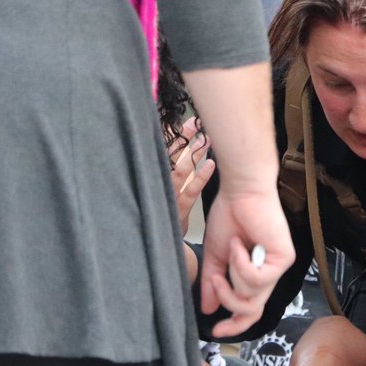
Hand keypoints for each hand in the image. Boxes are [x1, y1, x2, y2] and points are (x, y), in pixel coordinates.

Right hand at [168, 119, 215, 235]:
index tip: (181, 121)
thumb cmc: (164, 215)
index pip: (161, 152)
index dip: (171, 136)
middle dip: (181, 139)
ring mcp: (168, 197)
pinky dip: (200, 177)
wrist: (160, 244)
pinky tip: (211, 165)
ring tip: (205, 140)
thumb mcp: (161, 192)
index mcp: (154, 178)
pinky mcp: (178, 211)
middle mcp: (159, 185)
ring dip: (193, 155)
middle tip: (193, 123)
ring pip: (180, 171)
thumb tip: (182, 149)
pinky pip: (191, 192)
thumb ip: (171, 171)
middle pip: (169, 157)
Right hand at [200, 187, 294, 336]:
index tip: (215, 332)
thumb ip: (213, 285)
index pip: (249, 311)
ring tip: (231, 249)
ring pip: (251, 297)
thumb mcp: (215, 256)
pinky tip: (240, 243)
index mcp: (254, 274)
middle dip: (228, 302)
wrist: (240, 192)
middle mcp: (269, 274)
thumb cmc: (230, 217)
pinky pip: (257, 280)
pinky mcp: (284, 259)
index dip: (234, 324)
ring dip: (232, 277)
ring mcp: (278, 268)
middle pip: (252, 311)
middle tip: (214, 282)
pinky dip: (241, 263)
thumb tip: (208, 310)